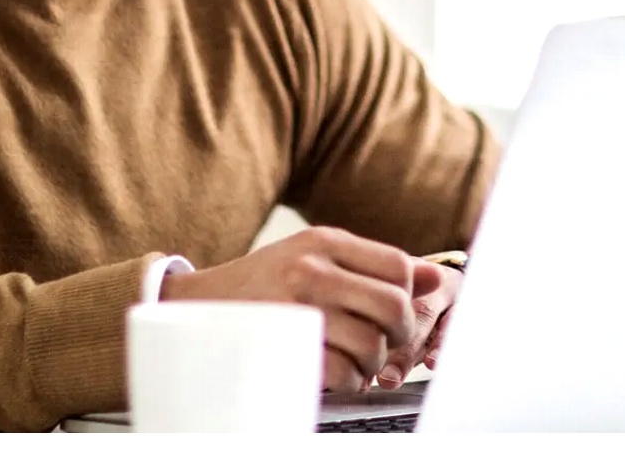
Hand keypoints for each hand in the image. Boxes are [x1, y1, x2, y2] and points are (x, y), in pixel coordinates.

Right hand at [159, 226, 444, 391]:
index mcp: (323, 241)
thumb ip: (371, 265)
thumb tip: (433, 276)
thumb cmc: (261, 285)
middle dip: (399, 336)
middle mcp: (311, 268)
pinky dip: (349, 383)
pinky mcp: (282, 346)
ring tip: (357, 364)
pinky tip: (337, 377)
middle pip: (393, 306)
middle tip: (384, 346)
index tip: (395, 315)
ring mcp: (295, 307)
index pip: (398, 266)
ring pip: (371, 344)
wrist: (191, 307)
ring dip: (373, 365)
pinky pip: (342, 373)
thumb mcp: (314, 257)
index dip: (409, 297)